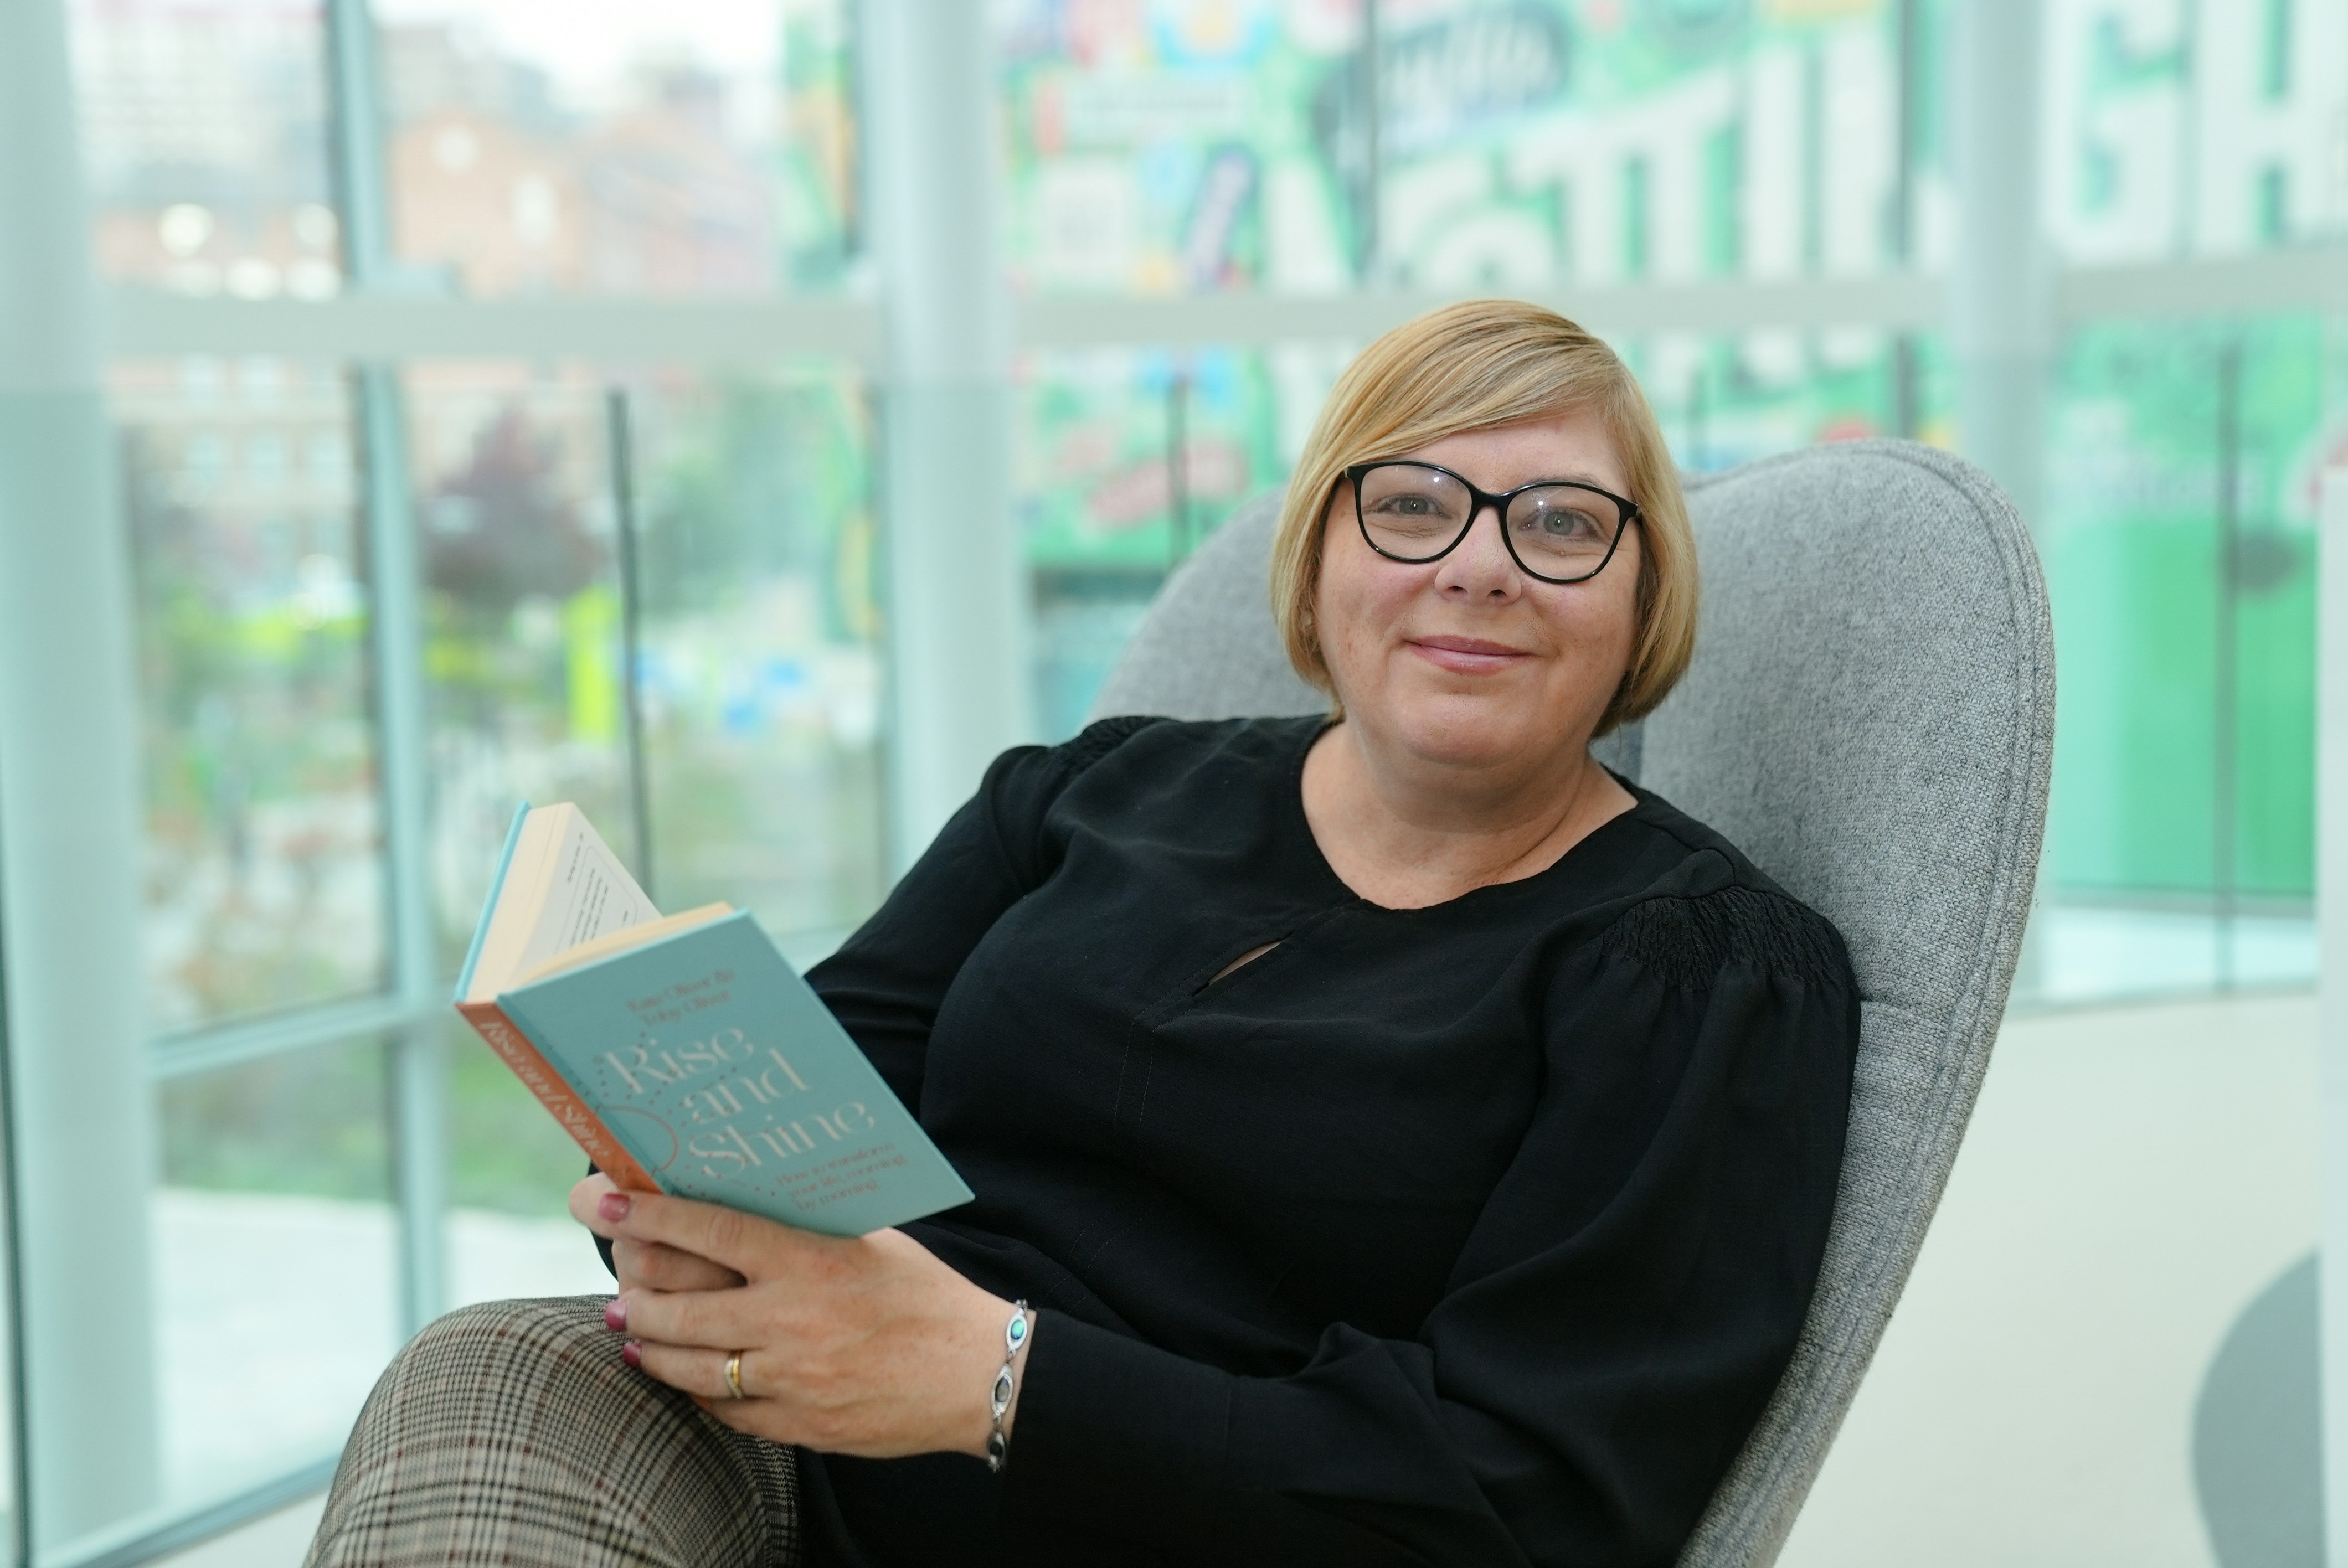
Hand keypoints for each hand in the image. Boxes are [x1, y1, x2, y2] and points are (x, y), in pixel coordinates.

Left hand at [569, 1173, 1029, 1458]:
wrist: (976, 1374)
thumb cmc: (925, 1294)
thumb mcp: (870, 1241)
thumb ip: (805, 1229)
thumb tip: (738, 1205)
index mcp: (810, 1262)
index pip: (710, 1231)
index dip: (648, 1215)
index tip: (601, 1203)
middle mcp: (792, 1321)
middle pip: (680, 1310)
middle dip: (634, 1294)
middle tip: (616, 1283)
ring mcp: (791, 1380)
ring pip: (689, 1367)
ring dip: (649, 1347)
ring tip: (632, 1330)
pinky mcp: (798, 1425)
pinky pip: (724, 1411)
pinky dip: (694, 1390)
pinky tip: (682, 1375)